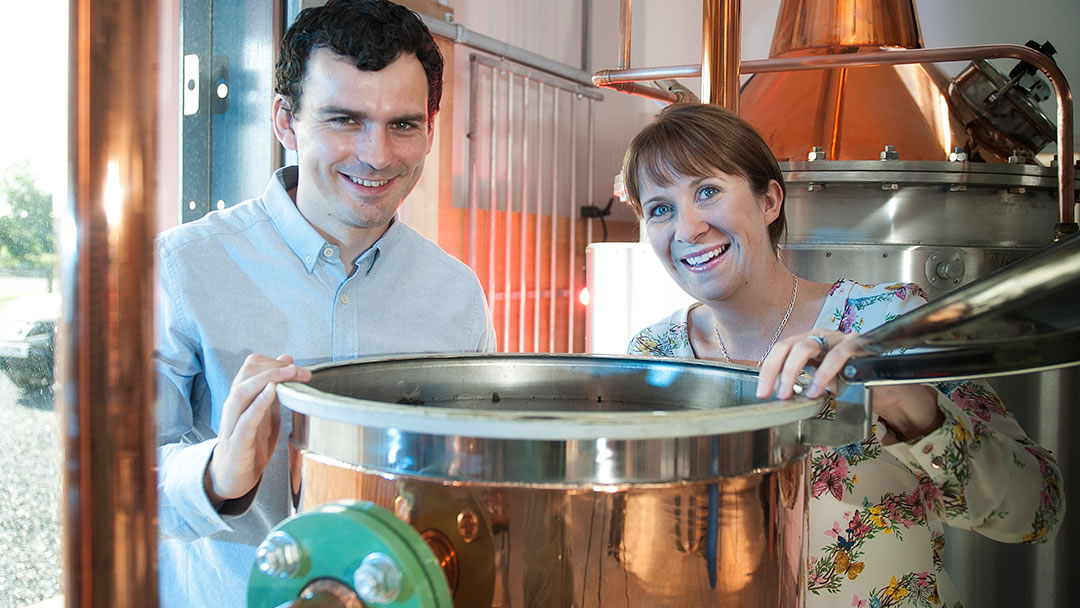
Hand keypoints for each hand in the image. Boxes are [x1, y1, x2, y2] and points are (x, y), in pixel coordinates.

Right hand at [204, 354, 311, 503]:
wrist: (232, 476)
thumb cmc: (250, 442)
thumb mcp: (266, 410)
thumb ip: (274, 387)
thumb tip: (287, 360)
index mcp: (242, 396)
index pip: (253, 365)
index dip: (275, 362)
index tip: (298, 367)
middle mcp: (234, 405)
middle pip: (247, 373)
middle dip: (276, 367)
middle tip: (300, 371)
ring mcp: (233, 423)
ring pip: (242, 391)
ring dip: (268, 378)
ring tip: (289, 373)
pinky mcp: (237, 442)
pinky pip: (245, 419)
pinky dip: (258, 403)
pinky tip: (271, 393)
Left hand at [756, 331, 943, 440]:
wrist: (888, 386)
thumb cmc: (853, 383)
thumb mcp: (822, 384)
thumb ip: (803, 384)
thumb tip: (780, 397)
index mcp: (809, 342)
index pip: (781, 349)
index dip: (768, 369)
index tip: (762, 391)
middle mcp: (821, 336)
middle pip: (789, 345)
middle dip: (776, 370)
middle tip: (775, 394)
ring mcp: (839, 338)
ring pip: (807, 346)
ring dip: (794, 372)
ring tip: (792, 394)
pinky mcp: (857, 345)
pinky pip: (836, 356)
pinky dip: (824, 374)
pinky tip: (819, 389)